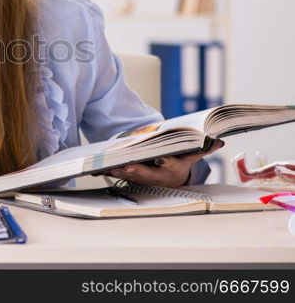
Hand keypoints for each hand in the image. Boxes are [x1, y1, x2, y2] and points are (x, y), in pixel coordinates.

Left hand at [105, 140, 224, 187]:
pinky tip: (102, 168)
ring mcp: (144, 179)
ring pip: (131, 176)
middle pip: (147, 173)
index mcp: (172, 168)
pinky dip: (113, 172)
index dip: (166, 162)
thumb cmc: (179, 163)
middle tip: (127, 165)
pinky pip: (122, 176)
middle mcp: (157, 176)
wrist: (171, 181)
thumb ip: (201, 149)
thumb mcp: (191, 157)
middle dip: (137, 170)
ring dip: (121, 172)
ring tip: (110, 166)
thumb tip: (219, 141)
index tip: (161, 158)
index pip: (170, 164)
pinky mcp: (134, 179)